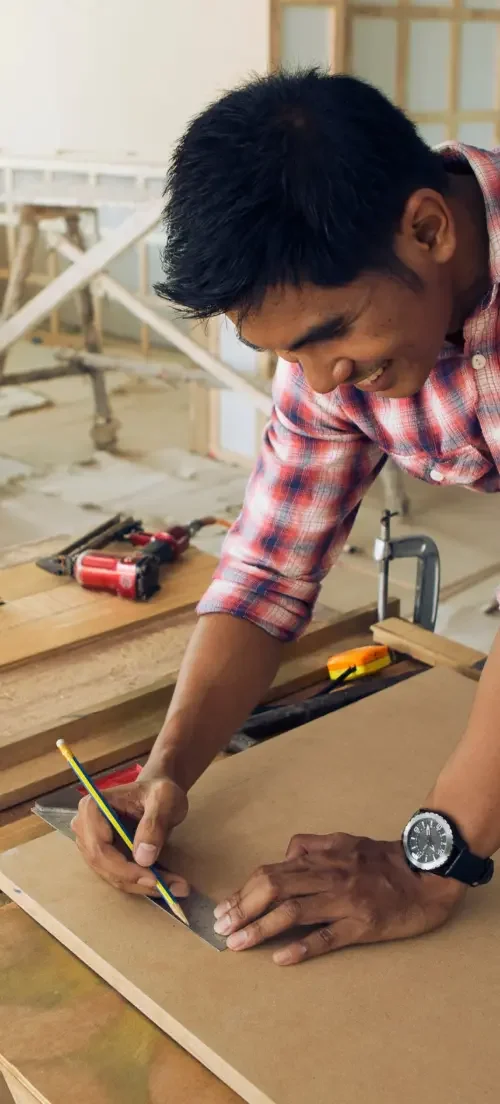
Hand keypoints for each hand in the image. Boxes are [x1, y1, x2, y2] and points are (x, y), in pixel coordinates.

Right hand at [72, 775, 188, 897]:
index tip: (153, 878)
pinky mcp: (102, 856)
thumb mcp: (165, 799)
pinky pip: (118, 876)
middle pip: (103, 865)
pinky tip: (165, 883)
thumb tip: (143, 858)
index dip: (124, 868)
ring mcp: (90, 843)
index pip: (100, 848)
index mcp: (92, 807)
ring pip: (111, 875)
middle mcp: (84, 826)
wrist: (158, 794)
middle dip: (136, 881)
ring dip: (141, 885)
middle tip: (170, 888)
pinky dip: (141, 883)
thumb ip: (155, 823)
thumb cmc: (159, 791)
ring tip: (175, 886)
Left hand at [214, 832, 464, 964]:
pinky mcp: (363, 924)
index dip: (244, 890)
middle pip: (275, 888)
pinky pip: (328, 936)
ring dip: (261, 928)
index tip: (224, 908)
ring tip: (237, 944)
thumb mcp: (347, 841)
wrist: (427, 876)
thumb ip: (314, 846)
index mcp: (323, 858)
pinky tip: (280, 957)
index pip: (272, 872)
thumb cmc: (385, 860)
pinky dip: (302, 946)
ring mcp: (345, 900)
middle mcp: (329, 876)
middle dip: (243, 908)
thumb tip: (286, 855)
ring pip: (294, 911)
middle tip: (222, 928)